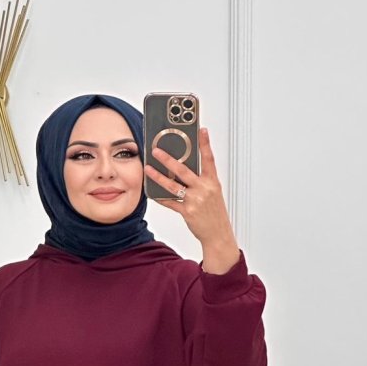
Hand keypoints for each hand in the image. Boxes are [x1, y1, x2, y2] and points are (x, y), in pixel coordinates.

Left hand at [145, 126, 236, 248]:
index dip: (205, 144)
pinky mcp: (187, 211)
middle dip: (168, 159)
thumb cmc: (215, 213)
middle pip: (183, 170)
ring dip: (158, 176)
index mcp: (212, 182)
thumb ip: (201, 180)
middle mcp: (204, 189)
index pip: (209, 159)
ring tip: (148, 169)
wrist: (218, 234)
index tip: (202, 130)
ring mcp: (195, 200)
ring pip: (173, 185)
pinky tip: (152, 192)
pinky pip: (170, 202)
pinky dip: (160, 197)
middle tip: (157, 151)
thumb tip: (184, 170)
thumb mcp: (213, 193)